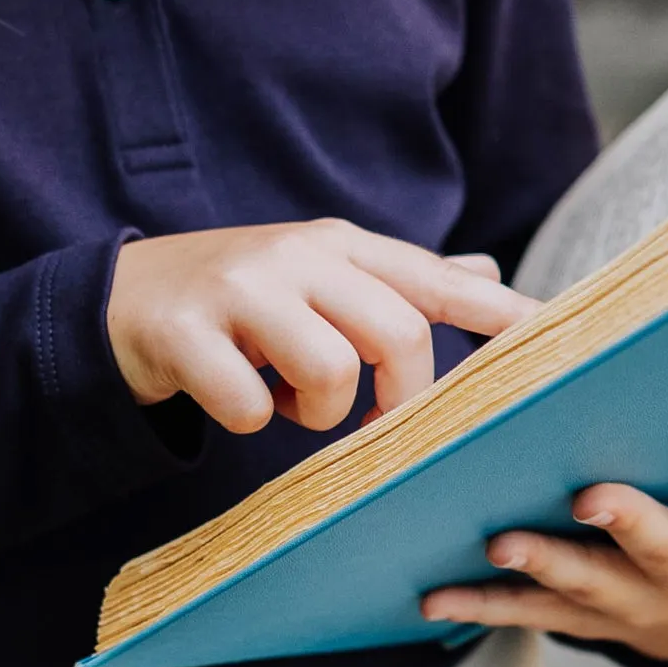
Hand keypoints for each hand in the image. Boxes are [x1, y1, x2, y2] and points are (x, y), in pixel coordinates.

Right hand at [108, 221, 535, 435]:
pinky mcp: (184, 331)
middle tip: (372, 421)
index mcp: (336, 245)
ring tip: (285, 400)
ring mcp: (238, 290)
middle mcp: (295, 256)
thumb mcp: (318, 276)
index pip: (430, 277)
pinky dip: (248, 420)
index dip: (493, 312)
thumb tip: (487, 274)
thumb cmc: (238, 299)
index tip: (549, 334)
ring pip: (329, 373)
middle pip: (395, 333)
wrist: (118, 299)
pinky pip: (248, 406)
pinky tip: (230, 396)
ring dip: (315, 413)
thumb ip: (398, 281)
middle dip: (395, 395)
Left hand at [421, 417, 667, 662]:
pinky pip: (531, 612)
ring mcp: (637, 604)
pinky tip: (433, 594)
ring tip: (499, 543)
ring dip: (541, 564)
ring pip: (586, 583)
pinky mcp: (587, 620)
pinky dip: (481, 603)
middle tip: (590, 496)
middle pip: (664, 545)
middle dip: (628, 521)